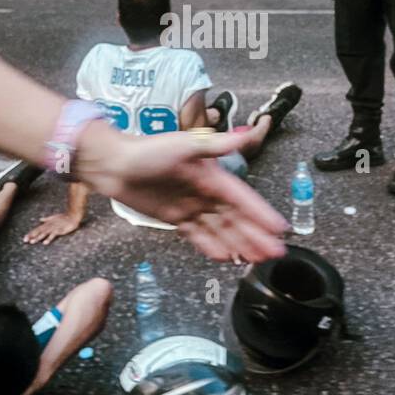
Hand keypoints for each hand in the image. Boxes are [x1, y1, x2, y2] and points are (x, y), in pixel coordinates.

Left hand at [23, 212, 82, 244]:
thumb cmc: (64, 217)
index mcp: (47, 223)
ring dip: (38, 238)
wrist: (72, 216)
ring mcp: (54, 228)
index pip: (37, 229)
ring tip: (32, 242)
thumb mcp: (54, 218)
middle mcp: (49, 225)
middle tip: (25, 241)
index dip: (30, 233)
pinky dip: (48, 239)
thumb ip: (46, 219)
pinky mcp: (59, 230)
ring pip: (44, 233)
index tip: (24, 238)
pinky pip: (53, 235)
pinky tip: (45, 243)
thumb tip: (40, 219)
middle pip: (38, 231)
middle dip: (31, 236)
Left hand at [74, 121, 286, 263]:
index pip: (243, 198)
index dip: (262, 214)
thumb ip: (218, 145)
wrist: (115, 164)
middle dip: (256, 235)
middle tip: (275, 253)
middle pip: (236, 219)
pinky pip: (198, 235)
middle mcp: (206, 192)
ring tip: (255, 260)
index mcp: (212, 175)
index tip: (280, 228)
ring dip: (239, 244)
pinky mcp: (175, 218)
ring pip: (220, 230)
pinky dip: (211, 246)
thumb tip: (247, 134)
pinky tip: (226, 257)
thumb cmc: (149, 149)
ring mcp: (191, 207)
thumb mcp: (187, 144)